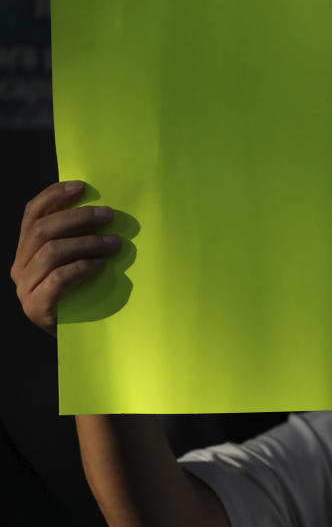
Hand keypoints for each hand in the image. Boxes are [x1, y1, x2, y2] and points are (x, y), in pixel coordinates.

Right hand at [10, 181, 122, 336]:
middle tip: (109, 215)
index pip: (32, 213)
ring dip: (88, 242)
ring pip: (52, 251)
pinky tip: (101, 265)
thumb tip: (103, 210)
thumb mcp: (77, 264)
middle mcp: (19, 267)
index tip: (82, 186)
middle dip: (78, 218)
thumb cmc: (84, 298)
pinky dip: (82, 268)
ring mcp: (25, 288)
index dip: (54, 195)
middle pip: (43, 230)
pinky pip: (58, 279)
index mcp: (25, 251)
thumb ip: (77, 241)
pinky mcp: (36, 307)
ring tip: (116, 243)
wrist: (80, 341)